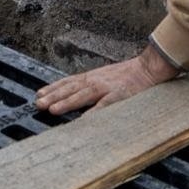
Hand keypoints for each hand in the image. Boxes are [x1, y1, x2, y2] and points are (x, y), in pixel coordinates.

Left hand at [35, 44, 181, 114]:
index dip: (53, 88)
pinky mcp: (120, 96)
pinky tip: (84, 120)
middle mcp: (97, 80)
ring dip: (66, 102)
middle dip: (53, 96)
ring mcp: (107, 88)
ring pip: (83, 95)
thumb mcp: (106, 76)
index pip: (68, 82)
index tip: (39, 95)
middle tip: (38, 104)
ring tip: (53, 110)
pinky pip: (104, 105)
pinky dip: (94, 112)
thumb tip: (77, 94)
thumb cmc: (129, 75)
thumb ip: (92, 85)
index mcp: (93, 77)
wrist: (150, 68)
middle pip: (70, 89)